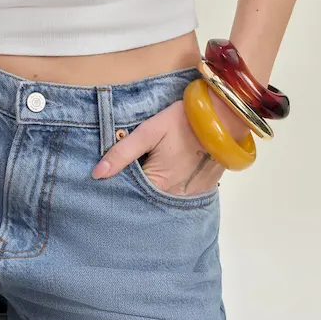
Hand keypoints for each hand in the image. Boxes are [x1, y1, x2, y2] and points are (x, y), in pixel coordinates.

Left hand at [92, 98, 225, 195]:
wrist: (223, 120)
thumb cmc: (182, 122)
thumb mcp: (149, 132)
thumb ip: (122, 153)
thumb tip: (97, 174)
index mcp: (157, 185)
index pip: (127, 194)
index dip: (116, 186)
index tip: (105, 180)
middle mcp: (173, 198)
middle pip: (145, 200)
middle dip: (132, 191)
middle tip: (124, 176)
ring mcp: (189, 198)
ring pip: (160, 200)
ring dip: (150, 192)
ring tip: (142, 177)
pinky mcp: (201, 192)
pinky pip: (177, 197)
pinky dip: (167, 190)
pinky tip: (162, 178)